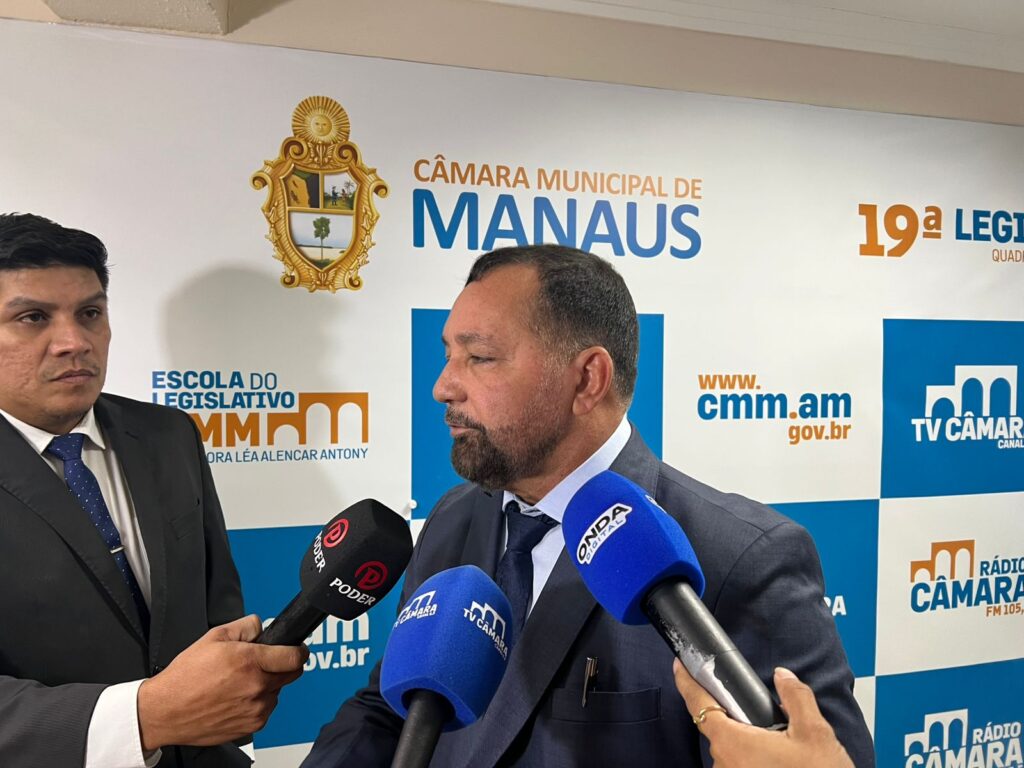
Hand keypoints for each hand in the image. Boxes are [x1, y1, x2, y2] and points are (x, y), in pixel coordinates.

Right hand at [137, 615, 307, 749]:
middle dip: (283, 666)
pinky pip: (265, 710)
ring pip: (277, 692)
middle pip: (291, 674)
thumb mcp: (213, 637)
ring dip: (267, 685)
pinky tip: (235, 698)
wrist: (165, 712)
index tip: (297, 649)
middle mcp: (257, 687)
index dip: (299, 650)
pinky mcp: (250, 726)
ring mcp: (255, 709)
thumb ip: (245, 626)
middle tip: (264, 663)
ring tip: (239, 682)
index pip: (295, 656)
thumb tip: (261, 625)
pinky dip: (257, 703)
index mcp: (250, 662)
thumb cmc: (185, 678)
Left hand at [672, 659, 853, 767]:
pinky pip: (737, 765)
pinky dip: (751, 757)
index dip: (687, 683)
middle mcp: (724, 764)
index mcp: (733, 743)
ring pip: (730, 749)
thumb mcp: (814, 733)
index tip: (679, 666)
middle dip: (735, 716)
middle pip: (717, 727)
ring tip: (779, 744)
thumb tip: (783, 676)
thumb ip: (795, 697)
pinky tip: (776, 759)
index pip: (698, 705)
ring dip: (746, 740)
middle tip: (764, 716)